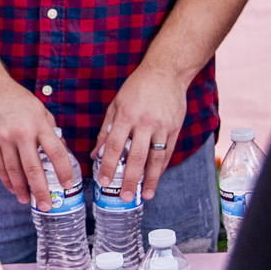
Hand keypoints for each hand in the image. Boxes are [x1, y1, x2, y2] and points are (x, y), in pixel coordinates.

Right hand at [0, 78, 78, 207]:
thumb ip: (51, 129)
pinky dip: (7, 180)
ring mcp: (4, 139)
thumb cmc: (17, 100)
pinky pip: (0, 167)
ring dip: (22, 189)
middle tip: (47, 205)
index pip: (56, 152)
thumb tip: (62, 150)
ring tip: (28, 201)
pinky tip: (14, 189)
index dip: (63, 170)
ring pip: (14, 171)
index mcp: (39, 124)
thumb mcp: (39, 110)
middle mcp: (22, 133)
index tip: (68, 184)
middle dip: (41, 190)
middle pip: (33, 168)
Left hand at [94, 62, 190, 201]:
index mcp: (126, 115)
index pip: (115, 146)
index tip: (103, 181)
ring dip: (150, 179)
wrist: (166, 72)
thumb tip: (95, 154)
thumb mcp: (116, 104)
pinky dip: (161, 168)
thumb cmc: (137, 88)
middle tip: (124, 197)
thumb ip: (106, 130)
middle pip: (136, 156)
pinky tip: (156, 179)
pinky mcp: (175, 128)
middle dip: (129, 179)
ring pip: (155, 158)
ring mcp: (162, 126)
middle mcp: (144, 122)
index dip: (108, 165)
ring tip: (145, 195)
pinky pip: (168, 152)